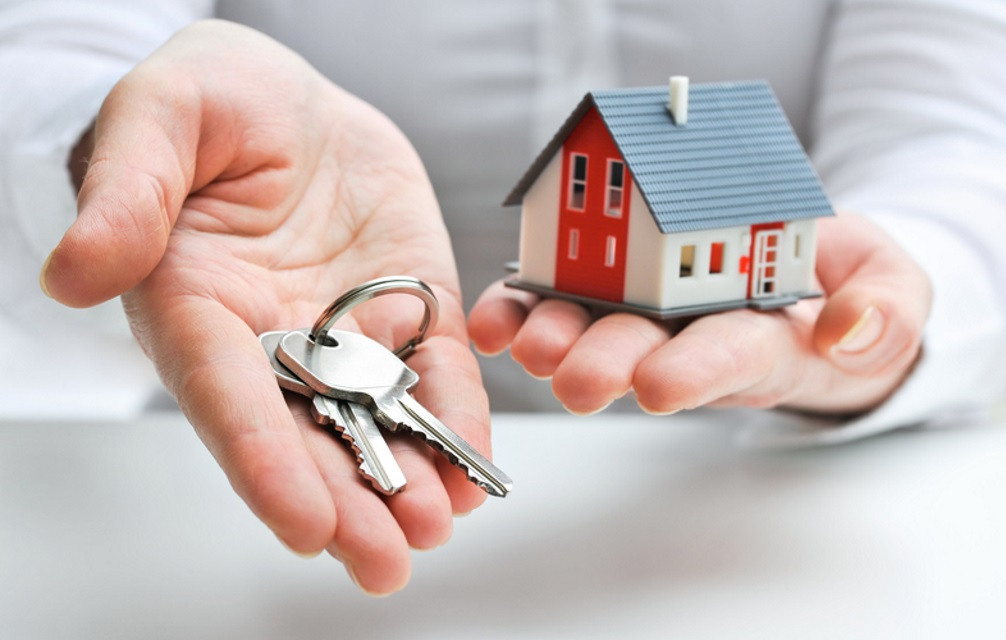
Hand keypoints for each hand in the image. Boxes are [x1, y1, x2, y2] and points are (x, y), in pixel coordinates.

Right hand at [40, 20, 489, 594]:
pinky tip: (474, 470)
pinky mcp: (407, 308)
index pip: (228, 396)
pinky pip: (435, 372)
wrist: (287, 99)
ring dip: (407, 479)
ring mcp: (346, 331)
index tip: (302, 520)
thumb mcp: (156, 120)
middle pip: (306, 435)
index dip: (264, 459)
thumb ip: (126, 193)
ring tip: (438, 527)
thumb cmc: (208, 103)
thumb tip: (76, 273)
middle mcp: (272, 339)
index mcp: (198, 306)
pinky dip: (454, 419)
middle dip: (345, 501)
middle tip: (383, 560)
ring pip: (374, 421)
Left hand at [468, 213, 930, 415]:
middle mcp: (694, 335)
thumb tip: (848, 331)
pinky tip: (495, 321)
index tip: (662, 386)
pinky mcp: (610, 286)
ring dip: (556, 339)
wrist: (804, 267)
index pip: (733, 357)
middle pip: (649, 353)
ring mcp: (648, 312)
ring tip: (526, 345)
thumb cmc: (844, 283)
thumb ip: (885, 308)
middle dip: (610, 365)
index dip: (698, 370)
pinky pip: (559, 298)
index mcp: (763, 338)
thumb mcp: (892, 288)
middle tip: (576, 380)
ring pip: (596, 330)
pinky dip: (522, 308)